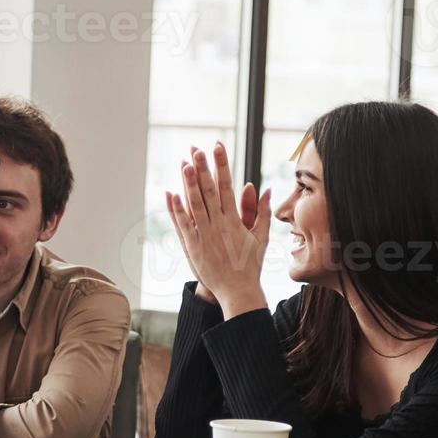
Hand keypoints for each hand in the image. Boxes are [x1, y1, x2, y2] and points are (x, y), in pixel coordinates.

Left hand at [166, 142, 270, 318]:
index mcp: (235, 220)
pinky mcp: (193, 246)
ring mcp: (205, 235)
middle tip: (197, 148)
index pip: (227, 185)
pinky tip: (170, 194)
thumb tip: (266, 189)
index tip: (218, 147)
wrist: (238, 291)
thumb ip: (263, 212)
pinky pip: (183, 225)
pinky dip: (177, 210)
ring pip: (195, 204)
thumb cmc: (250, 264)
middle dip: (203, 168)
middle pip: (210, 190)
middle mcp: (219, 224)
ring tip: (184, 163)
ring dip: (189, 183)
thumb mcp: (261, 237)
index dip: (222, 165)